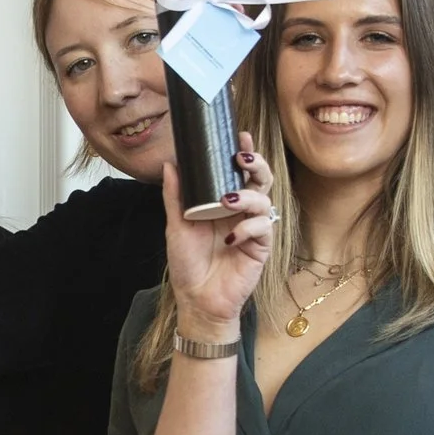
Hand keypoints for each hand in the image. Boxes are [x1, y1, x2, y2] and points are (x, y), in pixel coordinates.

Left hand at [162, 130, 275, 333]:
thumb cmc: (188, 264)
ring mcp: (253, 228)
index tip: (240, 135)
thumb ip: (175, 195)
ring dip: (247, 197)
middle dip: (256, 165)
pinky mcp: (260, 247)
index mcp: (223, 203)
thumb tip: (169, 164)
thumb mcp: (176, 226)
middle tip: (242, 159)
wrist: (197, 299)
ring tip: (228, 202)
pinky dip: (248, 228)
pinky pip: (263, 228)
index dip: (244, 152)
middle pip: (260, 179)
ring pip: (264, 200)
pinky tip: (231, 237)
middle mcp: (241, 212)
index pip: (238, 172)